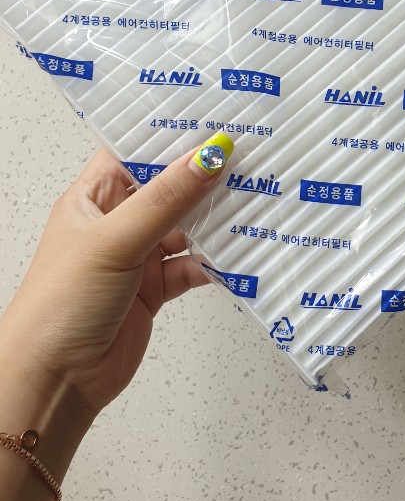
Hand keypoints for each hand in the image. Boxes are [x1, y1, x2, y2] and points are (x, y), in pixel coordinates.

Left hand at [0, 133, 233, 420]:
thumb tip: (207, 157)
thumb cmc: (60, 304)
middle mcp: (116, 222)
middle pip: (167, 187)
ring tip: (252, 200)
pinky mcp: (154, 290)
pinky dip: (215, 263)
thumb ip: (165, 199)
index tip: (212, 120)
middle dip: (203, 176)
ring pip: (186, 226)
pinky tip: (236, 255)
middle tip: (246, 156)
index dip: (169, 135)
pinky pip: (193, 267)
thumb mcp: (115, 240)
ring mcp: (137, 256)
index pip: (134, 151)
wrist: (55, 380)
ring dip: (214, 219)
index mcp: (93, 197)